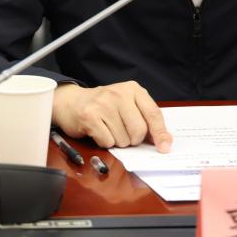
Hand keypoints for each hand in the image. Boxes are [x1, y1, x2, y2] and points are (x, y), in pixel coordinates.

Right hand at [52, 81, 171, 151]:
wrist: (72, 101)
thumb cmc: (105, 106)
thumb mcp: (128, 105)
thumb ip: (145, 119)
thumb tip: (163, 141)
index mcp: (133, 89)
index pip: (153, 113)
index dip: (160, 133)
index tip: (164, 147)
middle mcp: (119, 94)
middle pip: (139, 130)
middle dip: (133, 139)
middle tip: (123, 131)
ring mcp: (103, 104)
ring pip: (123, 139)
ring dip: (118, 141)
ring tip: (108, 128)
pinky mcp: (90, 116)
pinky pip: (107, 142)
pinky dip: (105, 142)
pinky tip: (99, 131)